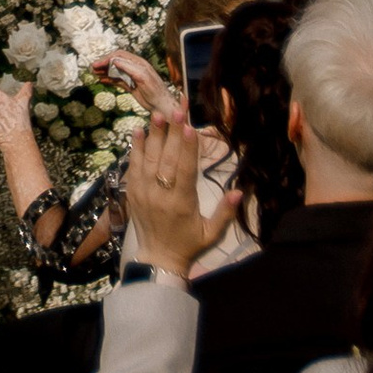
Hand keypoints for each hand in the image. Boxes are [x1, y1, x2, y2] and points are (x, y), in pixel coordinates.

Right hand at [99, 48, 174, 117]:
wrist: (161, 106)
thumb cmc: (156, 92)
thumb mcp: (143, 78)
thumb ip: (130, 68)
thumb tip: (115, 60)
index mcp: (138, 63)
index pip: (119, 56)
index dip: (107, 58)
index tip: (97, 64)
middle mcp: (134, 68)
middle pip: (116, 62)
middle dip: (104, 64)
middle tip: (92, 68)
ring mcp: (132, 76)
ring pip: (115, 70)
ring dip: (105, 71)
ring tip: (95, 73)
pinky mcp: (131, 85)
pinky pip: (117, 80)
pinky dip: (109, 79)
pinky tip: (102, 80)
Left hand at [121, 100, 239, 280]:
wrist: (159, 261)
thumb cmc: (190, 245)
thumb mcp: (212, 234)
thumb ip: (226, 213)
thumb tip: (239, 191)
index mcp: (182, 204)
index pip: (185, 171)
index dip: (187, 149)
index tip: (190, 127)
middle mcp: (161, 196)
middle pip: (166, 159)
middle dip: (172, 133)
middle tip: (176, 111)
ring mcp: (144, 193)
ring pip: (148, 159)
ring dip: (153, 136)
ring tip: (157, 114)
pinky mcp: (133, 194)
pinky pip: (133, 167)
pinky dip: (135, 149)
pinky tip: (138, 132)